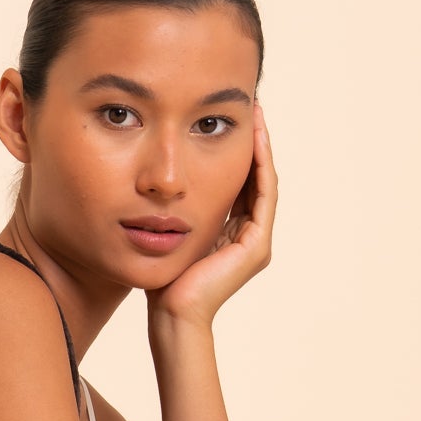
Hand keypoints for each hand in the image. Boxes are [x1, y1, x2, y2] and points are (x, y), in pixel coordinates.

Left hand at [145, 100, 277, 330]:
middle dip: (252, 142)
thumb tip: (157, 180)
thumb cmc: (161, 278)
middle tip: (249, 106)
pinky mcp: (256, 246)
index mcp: (230, 232)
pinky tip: (254, 140)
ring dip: (261, 147)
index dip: (237, 149)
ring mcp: (256, 242)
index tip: (230, 118)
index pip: (238, 182)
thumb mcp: (169, 231)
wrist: (171, 313)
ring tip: (256, 114)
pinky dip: (260, 167)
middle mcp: (248, 235)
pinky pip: (263, 196)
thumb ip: (175, 208)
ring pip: (263, 182)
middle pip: (254, 177)